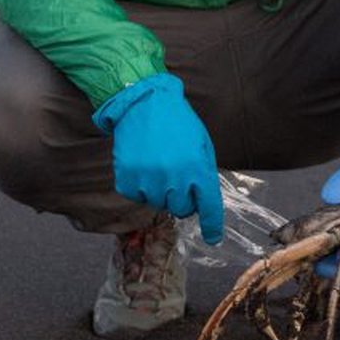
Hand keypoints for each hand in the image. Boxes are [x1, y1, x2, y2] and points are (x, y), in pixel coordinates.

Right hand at [92, 73, 224, 243]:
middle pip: (181, 209)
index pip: (208, 207)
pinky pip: (136, 195)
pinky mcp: (127, 179)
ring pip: (157, 203)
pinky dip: (139, 185)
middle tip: (176, 175)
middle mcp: (174, 178)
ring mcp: (148, 180)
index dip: (211, 225)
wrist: (143, 102)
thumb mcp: (201, 145)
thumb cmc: (177, 123)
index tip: (212, 237)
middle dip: (181, 198)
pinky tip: (141, 163)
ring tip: (157, 162)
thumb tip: (199, 202)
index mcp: (197, 169)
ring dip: (159, 189)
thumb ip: (203, 174)